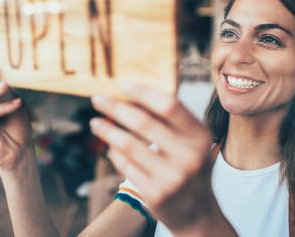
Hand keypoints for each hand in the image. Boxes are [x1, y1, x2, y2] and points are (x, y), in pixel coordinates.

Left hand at [90, 83, 215, 232]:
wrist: (195, 211)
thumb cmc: (188, 165)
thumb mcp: (191, 141)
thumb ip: (170, 120)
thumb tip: (131, 95)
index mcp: (200, 136)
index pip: (169, 105)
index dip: (144, 92)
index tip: (122, 84)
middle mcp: (190, 156)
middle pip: (143, 122)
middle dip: (115, 107)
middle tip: (97, 99)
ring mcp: (173, 178)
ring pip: (128, 144)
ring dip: (107, 130)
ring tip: (95, 122)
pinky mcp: (156, 194)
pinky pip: (125, 166)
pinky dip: (114, 152)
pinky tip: (110, 146)